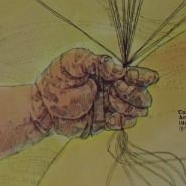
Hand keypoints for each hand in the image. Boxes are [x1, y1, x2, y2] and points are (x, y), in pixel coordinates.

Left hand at [31, 50, 159, 137]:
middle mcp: (113, 89)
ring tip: (112, 102)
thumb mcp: (72, 61)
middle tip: (116, 89)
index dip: (142, 76)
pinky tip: (109, 117)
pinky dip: (122, 120)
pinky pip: (125, 123)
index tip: (143, 77)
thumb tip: (119, 69)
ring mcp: (110, 106)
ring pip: (137, 110)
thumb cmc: (56, 80)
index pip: (133, 74)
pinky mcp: (106, 122)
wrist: (42, 107)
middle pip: (141, 93)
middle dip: (134, 92)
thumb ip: (96, 61)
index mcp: (107, 72)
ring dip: (129, 106)